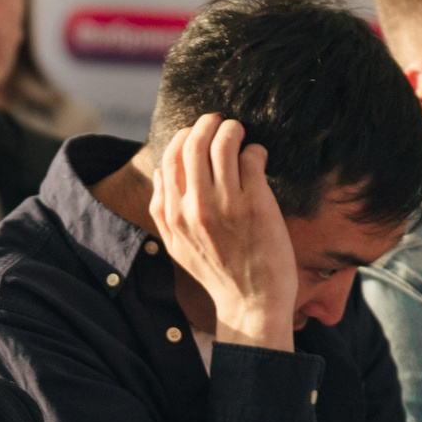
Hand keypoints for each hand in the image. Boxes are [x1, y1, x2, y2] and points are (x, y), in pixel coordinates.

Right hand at [148, 114, 296, 352]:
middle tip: (221, 121)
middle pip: (194, 143)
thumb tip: (162, 173)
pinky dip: (255, 150)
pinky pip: (252, 157)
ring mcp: (226, 203)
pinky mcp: (257, 203)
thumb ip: (162, 209)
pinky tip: (259, 157)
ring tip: (240, 132)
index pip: (171, 158)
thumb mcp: (175, 245)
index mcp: (172, 213)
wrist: (251, 300)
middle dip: (208, 124)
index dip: (184, 137)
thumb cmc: (217, 272)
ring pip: (223, 144)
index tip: (197, 134)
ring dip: (232, 130)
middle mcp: (195, 205)